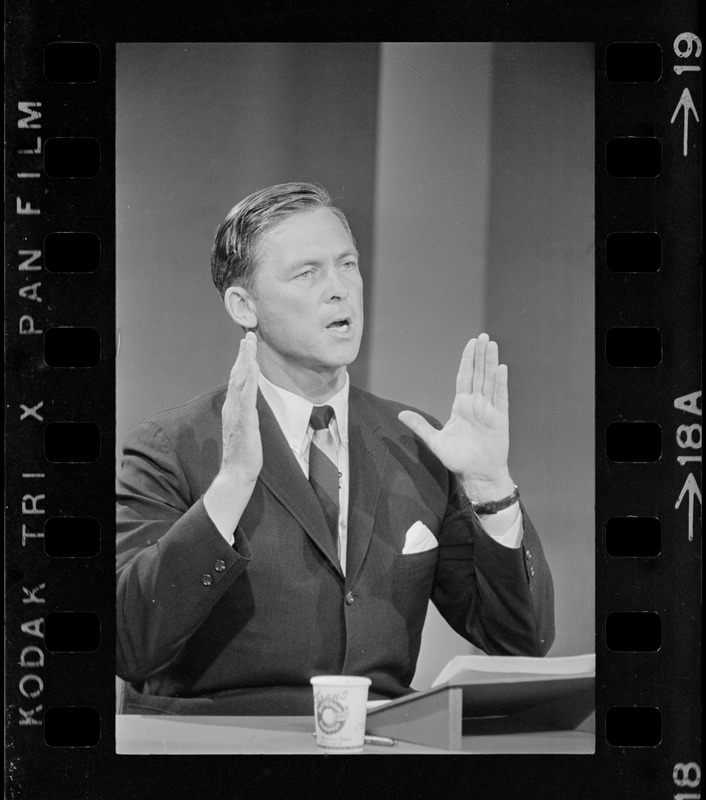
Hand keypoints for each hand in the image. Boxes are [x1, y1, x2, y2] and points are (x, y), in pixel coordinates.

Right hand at [219, 331, 261, 481]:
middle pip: (236, 375)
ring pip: (240, 380)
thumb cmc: (244, 454)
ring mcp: (236, 412)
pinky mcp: (244, 420)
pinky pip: (246, 396)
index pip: (237, 380)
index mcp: (233, 408)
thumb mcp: (247, 428)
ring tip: (249, 343)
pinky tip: (252, 366)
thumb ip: (247, 414)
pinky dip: (248, 379)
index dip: (241, 361)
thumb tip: (252, 404)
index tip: (246, 345)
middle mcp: (232, 407)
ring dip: (245, 360)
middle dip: (243, 354)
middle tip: (248, 336)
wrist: (237, 472)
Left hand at [398, 333, 512, 500]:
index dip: (467, 360)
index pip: (465, 377)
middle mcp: (476, 404)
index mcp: (462, 405)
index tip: (470, 343)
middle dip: (480, 355)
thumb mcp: (435, 441)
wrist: (477, 474)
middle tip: (483, 336)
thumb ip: (420, 426)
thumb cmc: (458, 458)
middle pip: (479, 374)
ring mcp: (489, 410)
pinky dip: (500, 383)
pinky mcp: (500, 419)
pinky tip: (501, 368)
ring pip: (490, 381)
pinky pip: (500, 398)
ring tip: (492, 344)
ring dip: (491, 362)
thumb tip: (401, 415)